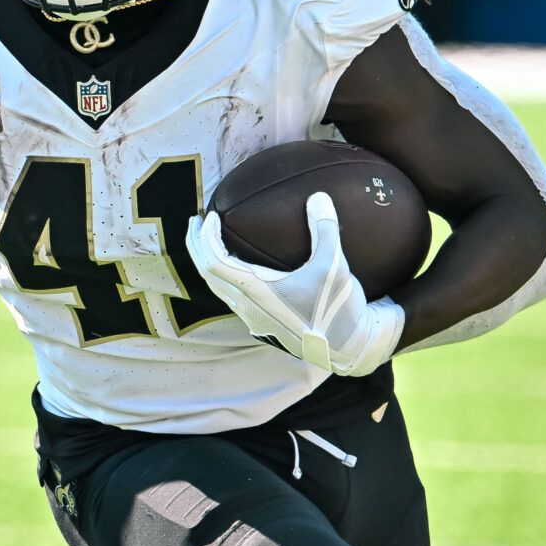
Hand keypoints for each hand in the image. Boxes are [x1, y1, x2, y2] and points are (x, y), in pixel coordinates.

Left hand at [186, 192, 403, 376]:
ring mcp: (254, 318)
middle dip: (198, 246)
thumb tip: (319, 196)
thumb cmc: (338, 309)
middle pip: (207, 274)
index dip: (205, 237)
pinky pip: (232, 296)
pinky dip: (224, 275)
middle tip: (197, 220)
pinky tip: (238, 265)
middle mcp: (248, 307)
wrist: (349, 349)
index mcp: (256, 292)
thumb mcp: (335, 266)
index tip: (210, 216)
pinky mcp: (263, 323)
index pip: (213, 262)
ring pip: (218, 287)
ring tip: (210, 240)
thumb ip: (324, 229)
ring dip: (209, 261)